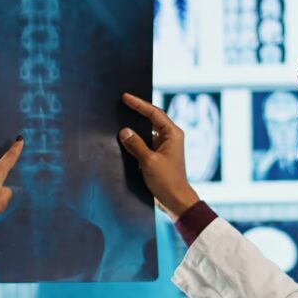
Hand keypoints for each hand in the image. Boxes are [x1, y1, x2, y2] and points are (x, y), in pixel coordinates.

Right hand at [118, 93, 200, 219]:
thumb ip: (135, 144)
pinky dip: (136, 141)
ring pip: (148, 131)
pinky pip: (146, 143)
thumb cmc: (167, 181)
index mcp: (172, 134)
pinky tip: (125, 140)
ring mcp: (165, 147)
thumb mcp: (148, 161)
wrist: (176, 200)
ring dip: (136, 127)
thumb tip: (124, 132)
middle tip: (123, 102)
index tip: (126, 97)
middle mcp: (170, 138)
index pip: (154, 112)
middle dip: (138, 111)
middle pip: (152, 118)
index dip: (139, 104)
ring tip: (121, 118)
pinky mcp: (159, 156)